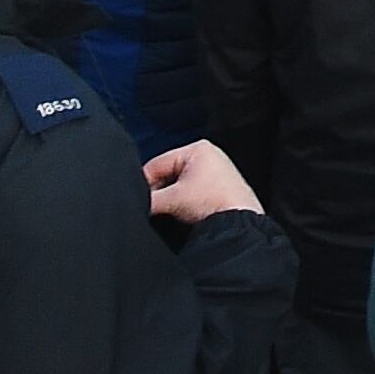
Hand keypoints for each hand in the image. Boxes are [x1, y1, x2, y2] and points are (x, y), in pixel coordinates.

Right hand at [143, 141, 264, 220]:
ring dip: (170, 201)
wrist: (240, 225)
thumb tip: (135, 204)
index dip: (143, 184)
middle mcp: (208, 156)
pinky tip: (182, 216)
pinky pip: (190, 194)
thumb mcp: (172, 199)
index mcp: (197, 148)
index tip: (137, 200)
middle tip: (152, 210)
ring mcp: (214, 173)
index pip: (156, 164)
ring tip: (171, 214)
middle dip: (158, 193)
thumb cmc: (216, 204)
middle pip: (167, 175)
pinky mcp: (218, 189)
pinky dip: (183, 205)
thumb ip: (148, 199)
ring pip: (177, 187)